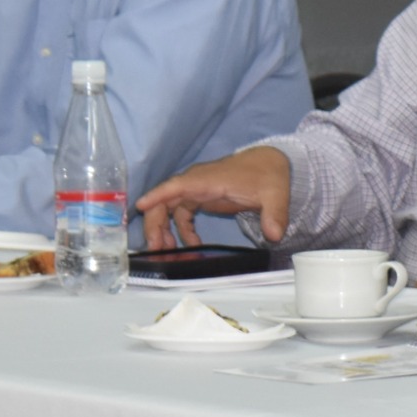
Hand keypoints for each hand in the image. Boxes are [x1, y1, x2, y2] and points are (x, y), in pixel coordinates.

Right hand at [134, 146, 291, 248]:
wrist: (271, 164)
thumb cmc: (269, 175)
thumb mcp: (276, 194)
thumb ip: (275, 213)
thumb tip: (274, 234)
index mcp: (210, 179)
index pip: (178, 185)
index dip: (158, 195)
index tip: (140, 206)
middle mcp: (197, 182)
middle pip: (165, 200)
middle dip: (155, 223)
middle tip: (157, 249)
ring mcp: (197, 190)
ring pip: (169, 208)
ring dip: (164, 229)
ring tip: (167, 252)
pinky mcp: (201, 198)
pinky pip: (181, 215)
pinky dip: (181, 231)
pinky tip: (191, 246)